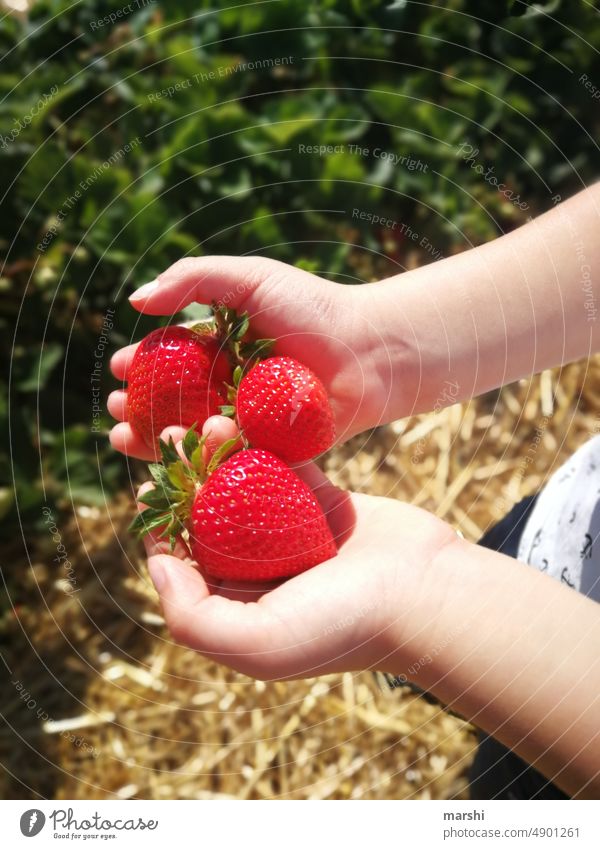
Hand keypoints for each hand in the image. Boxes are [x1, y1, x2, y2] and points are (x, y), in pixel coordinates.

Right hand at [109, 255, 395, 459]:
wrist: (369, 350)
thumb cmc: (313, 309)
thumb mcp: (250, 279)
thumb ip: (193, 280)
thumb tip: (137, 299)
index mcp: (226, 348)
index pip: (172, 361)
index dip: (142, 365)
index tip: (116, 369)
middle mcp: (234, 386)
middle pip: (175, 402)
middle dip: (139, 408)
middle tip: (116, 410)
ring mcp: (251, 421)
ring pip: (193, 435)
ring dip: (154, 440)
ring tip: (124, 438)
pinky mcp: (271, 451)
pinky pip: (227, 458)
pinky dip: (196, 459)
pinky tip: (171, 455)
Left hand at [137, 437, 457, 680]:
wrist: (427, 594)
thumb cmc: (341, 625)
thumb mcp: (255, 644)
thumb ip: (192, 615)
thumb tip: (156, 565)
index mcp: (243, 606)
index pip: (187, 564)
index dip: (163, 527)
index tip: (147, 489)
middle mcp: (265, 570)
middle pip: (213, 519)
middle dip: (189, 481)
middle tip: (171, 443)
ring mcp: (295, 533)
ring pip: (246, 487)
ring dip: (223, 455)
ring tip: (208, 422)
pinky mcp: (324, 501)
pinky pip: (287, 466)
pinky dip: (266, 443)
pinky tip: (245, 419)